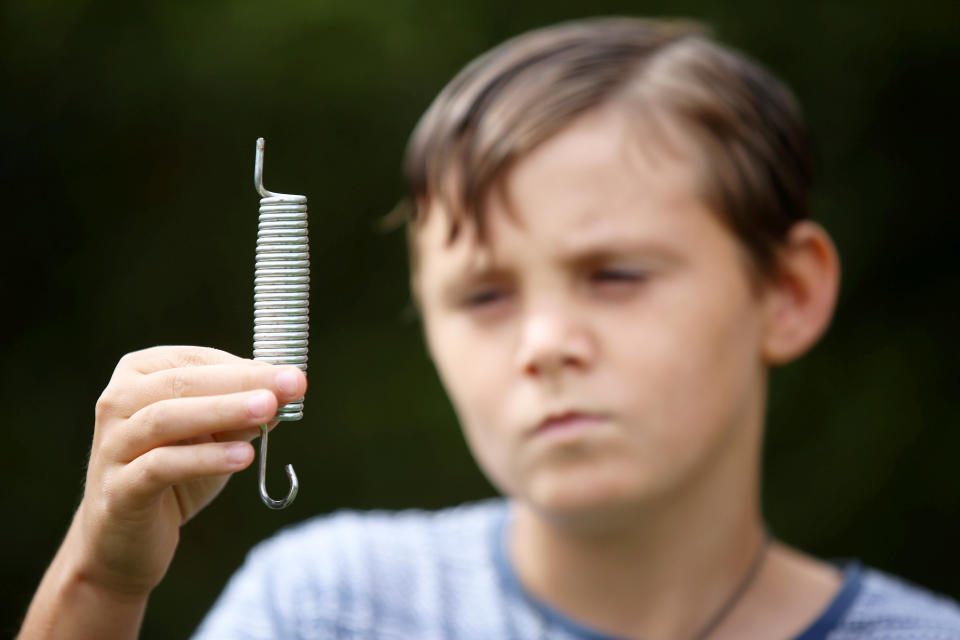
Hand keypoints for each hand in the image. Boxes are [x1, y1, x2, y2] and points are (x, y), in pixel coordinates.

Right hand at [74, 346, 306, 595]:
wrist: (125, 540)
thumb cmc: (176, 472)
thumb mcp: (216, 435)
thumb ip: (244, 412)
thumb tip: (287, 391)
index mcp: (140, 375)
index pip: (198, 361)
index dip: (247, 366)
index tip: (291, 374)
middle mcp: (117, 402)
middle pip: (182, 383)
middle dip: (243, 382)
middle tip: (293, 383)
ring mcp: (112, 445)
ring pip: (165, 418)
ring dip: (223, 410)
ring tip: (268, 410)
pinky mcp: (118, 490)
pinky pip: (160, 466)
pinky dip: (204, 458)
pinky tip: (243, 456)